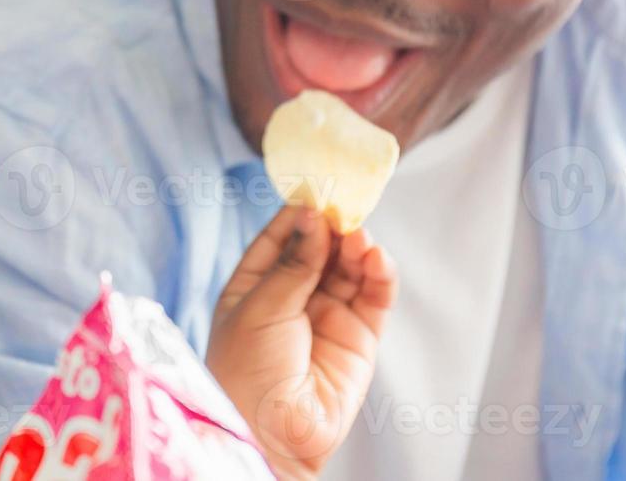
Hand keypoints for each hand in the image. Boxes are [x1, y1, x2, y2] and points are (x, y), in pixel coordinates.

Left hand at [206, 205, 396, 480]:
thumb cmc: (246, 372)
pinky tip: (375, 257)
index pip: (280, 238)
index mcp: (254, 287)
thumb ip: (293, 262)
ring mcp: (326, 318)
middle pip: (320, 250)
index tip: (318, 190)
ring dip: (357, 248)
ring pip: (349, 269)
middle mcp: (291, 300)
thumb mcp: (260, 307)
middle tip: (346, 207)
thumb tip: (313, 215)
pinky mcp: (358, 339)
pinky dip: (379, 275)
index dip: (299, 214)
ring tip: (359, 237)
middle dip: (334, 227)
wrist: (269, 436)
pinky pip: (373, 298)